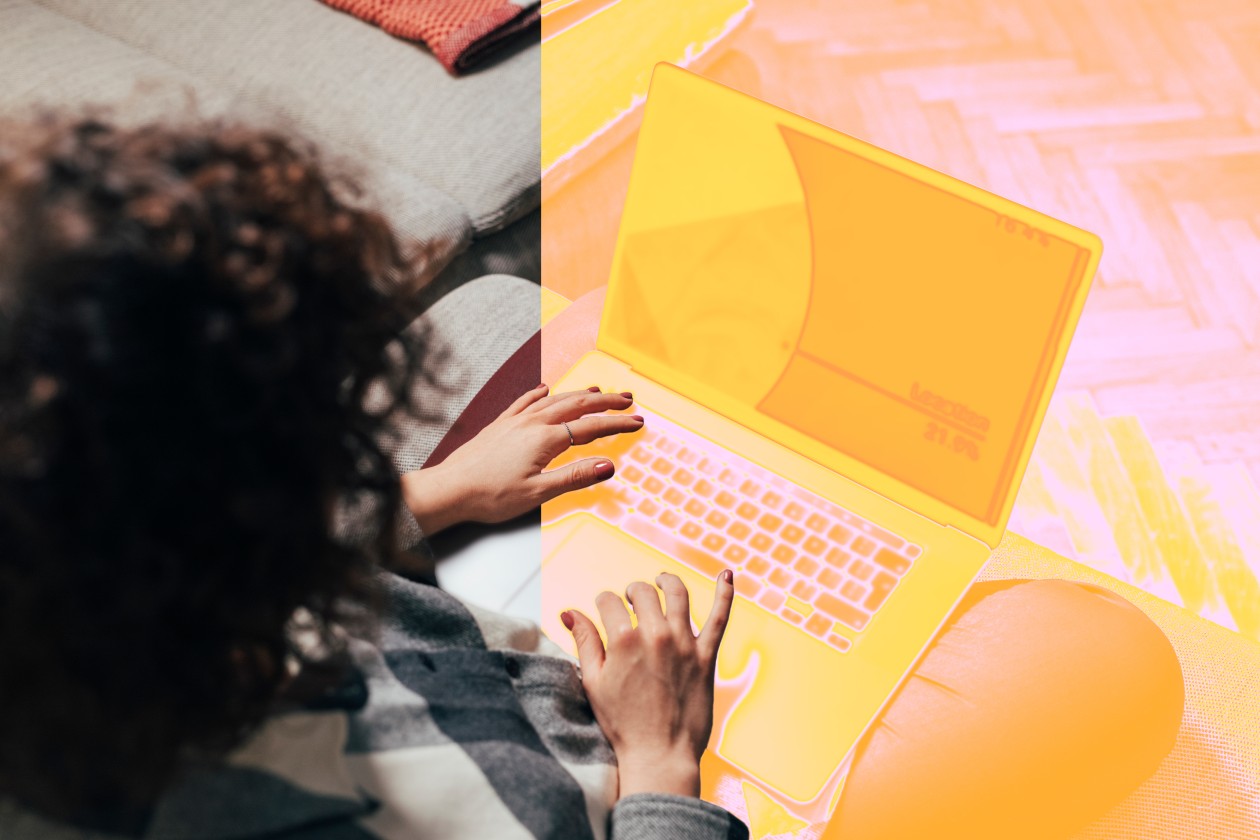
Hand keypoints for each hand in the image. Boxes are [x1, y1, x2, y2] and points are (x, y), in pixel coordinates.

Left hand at [401, 384, 642, 535]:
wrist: (450, 489)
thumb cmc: (490, 495)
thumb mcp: (539, 493)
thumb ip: (575, 476)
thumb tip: (608, 466)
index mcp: (545, 440)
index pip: (591, 428)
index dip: (617, 425)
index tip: (636, 422)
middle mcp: (532, 424)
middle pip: (577, 405)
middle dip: (605, 401)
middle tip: (627, 399)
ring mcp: (514, 422)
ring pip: (554, 400)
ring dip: (579, 394)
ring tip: (598, 390)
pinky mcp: (499, 425)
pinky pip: (525, 402)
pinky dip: (540, 394)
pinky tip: (545, 389)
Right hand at [562, 570, 735, 798]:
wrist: (659, 755)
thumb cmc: (622, 724)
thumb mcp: (593, 682)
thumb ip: (584, 642)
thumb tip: (568, 611)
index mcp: (623, 640)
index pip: (608, 601)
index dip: (603, 602)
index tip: (604, 609)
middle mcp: (655, 635)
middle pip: (643, 592)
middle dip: (632, 591)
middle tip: (630, 599)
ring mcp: (684, 644)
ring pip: (678, 594)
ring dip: (667, 582)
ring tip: (662, 582)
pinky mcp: (706, 657)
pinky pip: (720, 618)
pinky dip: (725, 593)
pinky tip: (727, 575)